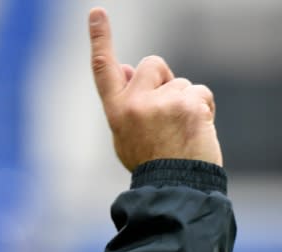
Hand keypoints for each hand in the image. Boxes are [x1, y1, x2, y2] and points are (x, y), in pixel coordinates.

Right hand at [88, 7, 221, 169]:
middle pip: (152, 64)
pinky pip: (200, 93)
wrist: (173, 186)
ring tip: (180, 131)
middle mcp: (134, 103)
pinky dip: (202, 108)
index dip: (100, 39)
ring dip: (185, 101)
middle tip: (165, 113)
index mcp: (116, 111)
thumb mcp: (125, 133)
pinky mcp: (187, 104)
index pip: (103, 69)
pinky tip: (195, 130)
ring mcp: (161, 103)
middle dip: (163, 80)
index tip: (96, 13)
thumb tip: (124, 67)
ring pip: (180, 82)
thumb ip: (124, 100)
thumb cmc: (149, 161)